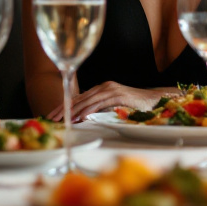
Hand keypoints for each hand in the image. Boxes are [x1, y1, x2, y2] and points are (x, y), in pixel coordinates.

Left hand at [46, 81, 164, 122]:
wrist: (153, 100)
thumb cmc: (134, 106)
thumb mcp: (113, 107)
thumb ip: (100, 109)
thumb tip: (84, 117)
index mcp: (101, 89)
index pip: (78, 97)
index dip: (64, 106)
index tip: (53, 114)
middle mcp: (104, 87)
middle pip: (79, 97)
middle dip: (64, 108)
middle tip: (52, 118)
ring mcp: (111, 89)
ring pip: (88, 100)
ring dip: (74, 110)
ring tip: (64, 119)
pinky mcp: (118, 94)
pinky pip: (101, 102)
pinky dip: (90, 109)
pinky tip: (82, 116)